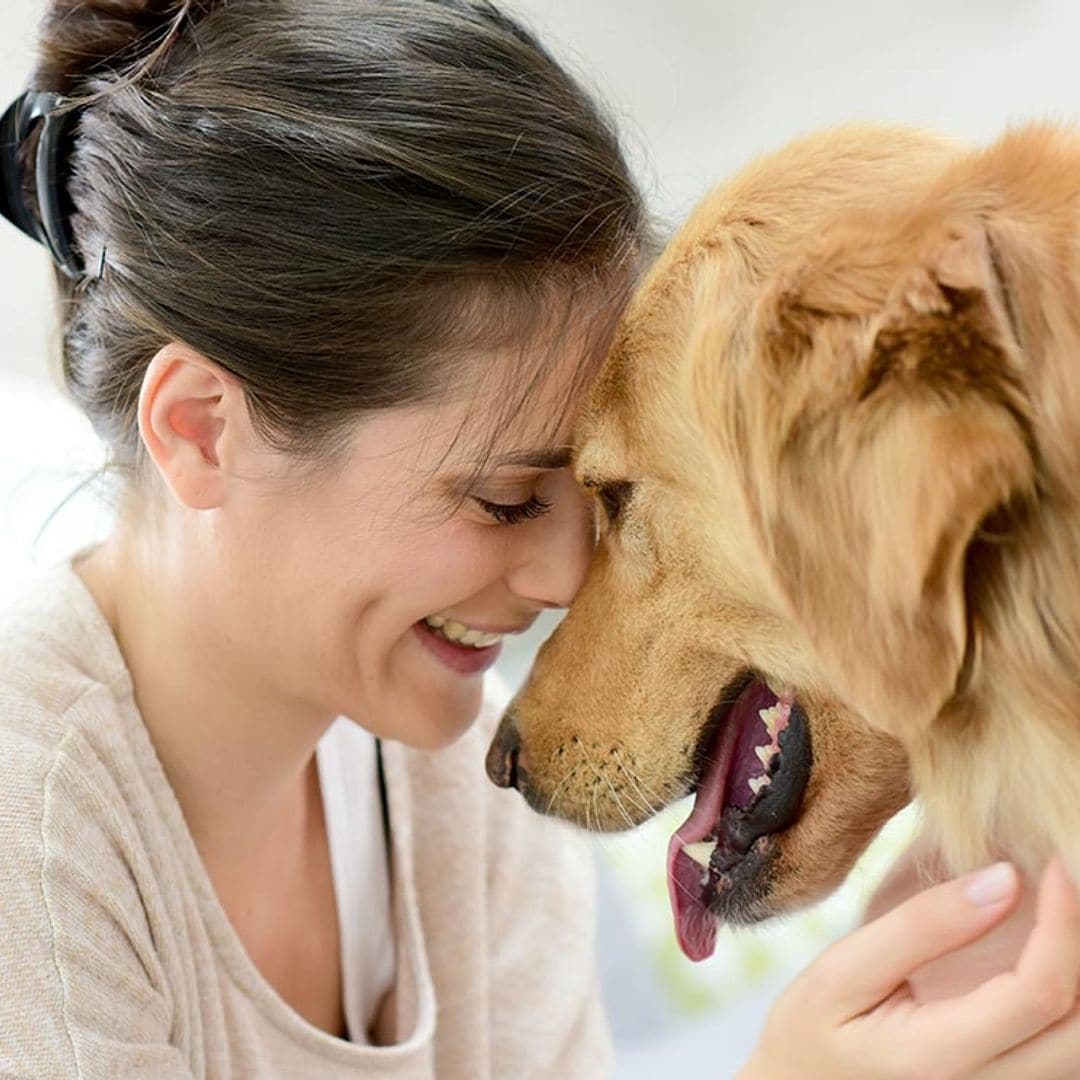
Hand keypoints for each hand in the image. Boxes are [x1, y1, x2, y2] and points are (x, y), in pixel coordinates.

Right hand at [738, 857, 1079, 1078]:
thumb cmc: (810, 1031)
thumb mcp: (843, 970)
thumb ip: (922, 927)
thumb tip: (1006, 879)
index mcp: (941, 1061)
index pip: (1039, 995)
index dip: (1064, 925)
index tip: (1054, 864)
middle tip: (1063, 881)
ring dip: (1079, 976)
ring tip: (1057, 911)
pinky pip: (1061, 1055)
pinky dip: (1067, 1002)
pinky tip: (1044, 954)